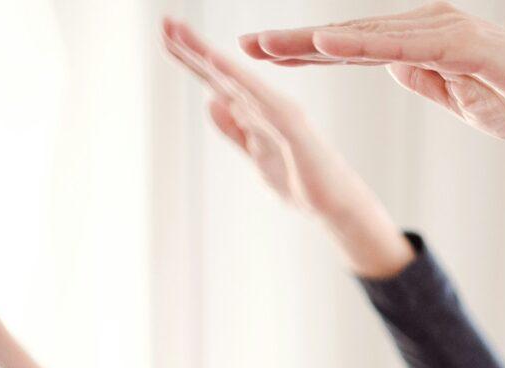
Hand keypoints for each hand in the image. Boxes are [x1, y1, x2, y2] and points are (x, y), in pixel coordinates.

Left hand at [162, 18, 371, 217]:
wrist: (338, 208)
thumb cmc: (303, 183)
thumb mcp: (257, 157)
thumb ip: (235, 131)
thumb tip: (211, 102)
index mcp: (257, 113)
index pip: (217, 82)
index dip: (191, 60)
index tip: (166, 36)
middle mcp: (267, 105)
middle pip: (223, 74)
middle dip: (192, 48)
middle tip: (165, 22)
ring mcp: (280, 113)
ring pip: (237, 79)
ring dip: (208, 56)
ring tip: (182, 34)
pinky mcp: (292, 126)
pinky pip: (260, 98)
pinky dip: (238, 78)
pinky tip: (215, 62)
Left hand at [242, 4, 504, 149]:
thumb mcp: (463, 101)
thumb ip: (428, 82)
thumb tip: (395, 69)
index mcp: (426, 45)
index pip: (355, 49)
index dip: (308, 52)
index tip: (266, 57)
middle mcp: (428, 28)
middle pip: (349, 36)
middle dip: (294, 43)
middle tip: (244, 46)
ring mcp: (443, 32)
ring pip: (365, 36)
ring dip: (313, 42)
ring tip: (266, 47)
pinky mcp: (461, 45)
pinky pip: (399, 46)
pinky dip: (358, 46)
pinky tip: (321, 47)